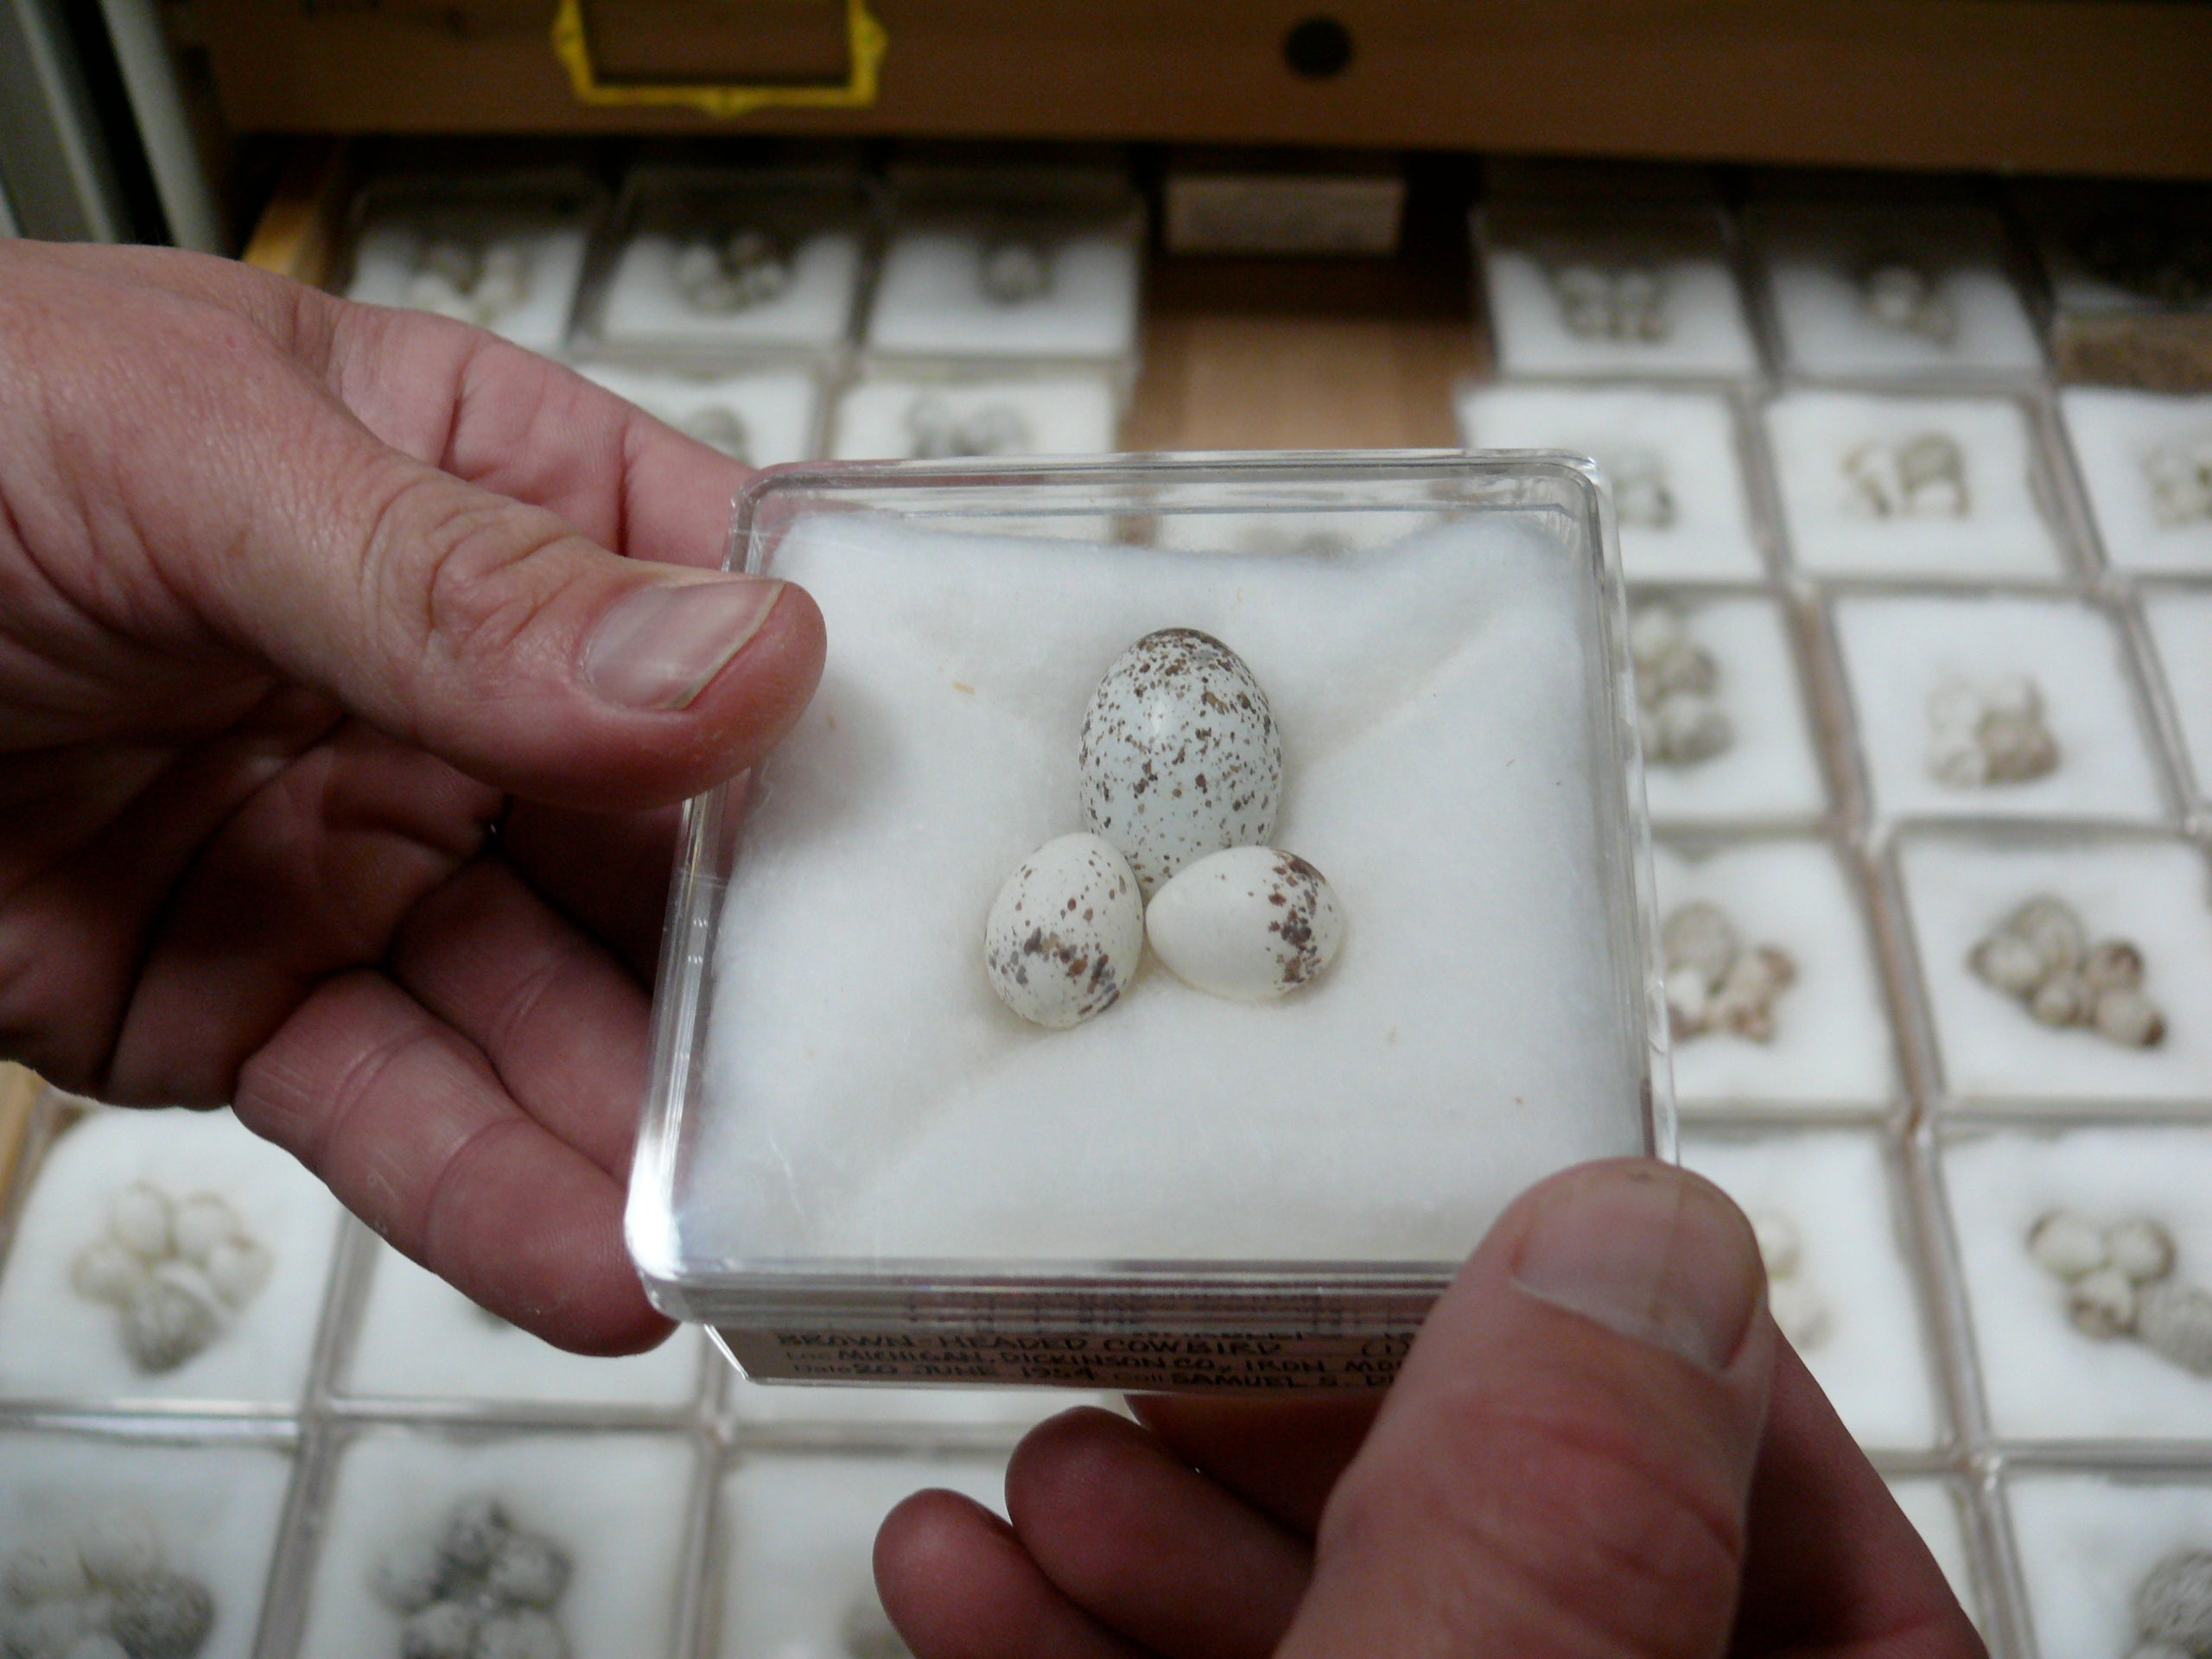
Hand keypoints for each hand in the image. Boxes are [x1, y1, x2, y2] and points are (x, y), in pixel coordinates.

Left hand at [0, 241, 823, 1351]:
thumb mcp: (187, 460)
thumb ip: (454, 581)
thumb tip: (733, 665)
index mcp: (484, 494)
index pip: (718, 601)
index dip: (839, 714)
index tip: (950, 833)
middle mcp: (460, 688)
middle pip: (672, 840)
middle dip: (764, 966)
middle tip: (863, 1077)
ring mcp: (370, 853)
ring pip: (554, 1005)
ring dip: (645, 1117)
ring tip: (739, 1219)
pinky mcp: (264, 1004)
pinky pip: (403, 1107)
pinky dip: (496, 1192)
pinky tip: (596, 1260)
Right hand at [876, 1160, 1985, 1657]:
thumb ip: (1549, 1548)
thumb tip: (1634, 1240)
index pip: (1798, 1531)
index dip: (1621, 1353)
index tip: (1450, 1227)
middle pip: (1530, 1557)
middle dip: (1320, 1424)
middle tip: (1178, 1319)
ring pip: (1352, 1636)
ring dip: (1160, 1530)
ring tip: (1039, 1456)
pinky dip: (1076, 1648)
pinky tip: (962, 1574)